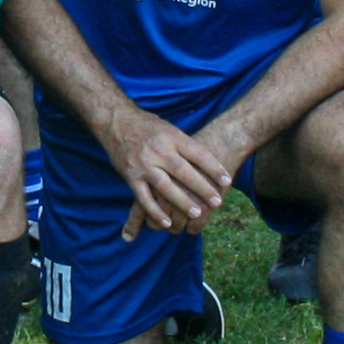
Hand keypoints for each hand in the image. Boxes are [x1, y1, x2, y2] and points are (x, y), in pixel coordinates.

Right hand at [105, 107, 232, 234]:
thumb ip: (184, 145)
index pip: (197, 153)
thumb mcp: (169, 128)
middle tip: (217, 202)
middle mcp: (159, 151)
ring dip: (182, 202)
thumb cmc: (147, 125)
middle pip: (184, 172)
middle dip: (202, 188)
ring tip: (198, 214)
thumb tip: (208, 162)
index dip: (213, 168)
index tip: (227, 181)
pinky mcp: (131, 176)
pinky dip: (155, 212)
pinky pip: (144, 197)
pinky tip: (167, 222)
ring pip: (166, 187)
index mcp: (172, 137)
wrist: (116, 120)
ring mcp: (144, 165)